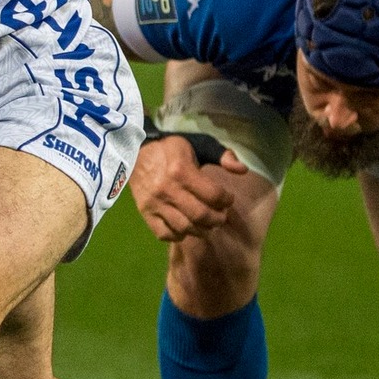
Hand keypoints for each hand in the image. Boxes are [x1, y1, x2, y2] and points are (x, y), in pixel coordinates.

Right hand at [128, 135, 245, 241]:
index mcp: (182, 170)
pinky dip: (178, 235)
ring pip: (185, 228)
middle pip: (201, 216)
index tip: (227, 198)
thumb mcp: (198, 143)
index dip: (227, 200)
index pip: (214, 195)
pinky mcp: (145, 213)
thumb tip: (242, 170)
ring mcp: (154, 204)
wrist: (136, 151)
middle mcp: (168, 189)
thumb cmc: (171, 148)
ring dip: (201, 229)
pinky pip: (165, 234)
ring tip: (206, 223)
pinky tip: (185, 226)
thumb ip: (222, 155)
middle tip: (221, 215)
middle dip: (218, 219)